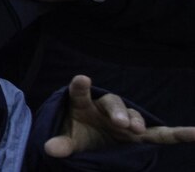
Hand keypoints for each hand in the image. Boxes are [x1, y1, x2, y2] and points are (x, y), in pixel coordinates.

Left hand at [45, 75, 194, 157]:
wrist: (93, 144)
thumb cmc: (78, 136)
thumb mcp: (68, 141)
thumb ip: (60, 143)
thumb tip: (49, 149)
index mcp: (83, 106)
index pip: (79, 94)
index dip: (80, 87)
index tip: (81, 79)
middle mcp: (106, 110)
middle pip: (113, 104)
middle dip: (117, 112)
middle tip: (119, 122)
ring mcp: (125, 122)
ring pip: (134, 115)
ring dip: (136, 120)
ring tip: (134, 129)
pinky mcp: (141, 135)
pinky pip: (162, 133)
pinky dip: (179, 134)